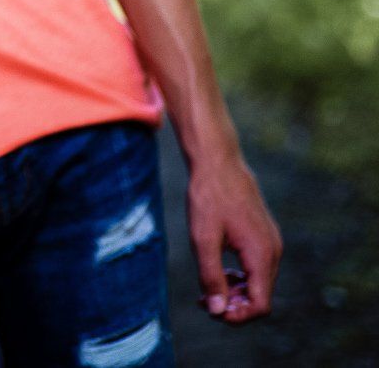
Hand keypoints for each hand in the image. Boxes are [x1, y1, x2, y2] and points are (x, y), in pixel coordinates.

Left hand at [185, 148, 280, 322]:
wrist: (218, 161)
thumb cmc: (208, 196)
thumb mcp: (203, 238)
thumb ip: (211, 275)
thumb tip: (217, 309)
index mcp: (262, 254)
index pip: (261, 304)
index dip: (238, 315)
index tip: (212, 310)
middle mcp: (273, 251)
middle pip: (261, 296)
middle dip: (234, 304)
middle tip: (203, 300)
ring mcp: (270, 242)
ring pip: (260, 282)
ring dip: (236, 291)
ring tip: (207, 286)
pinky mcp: (263, 235)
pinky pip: (257, 267)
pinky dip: (240, 275)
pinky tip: (218, 268)